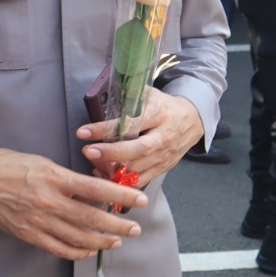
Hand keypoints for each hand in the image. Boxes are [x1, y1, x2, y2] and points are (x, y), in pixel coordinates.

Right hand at [0, 144, 147, 261]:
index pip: (96, 189)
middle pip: (92, 218)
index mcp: (53, 177)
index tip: (140, 199)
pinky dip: (76, 251)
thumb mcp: (41, 161)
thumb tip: (92, 189)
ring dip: (102, 241)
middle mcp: (48, 201)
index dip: (121, 195)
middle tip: (135, 228)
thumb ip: (66, 177)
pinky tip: (88, 250)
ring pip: (78, 237)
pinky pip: (58, 248)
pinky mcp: (28, 234)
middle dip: (118, 224)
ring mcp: (38, 220)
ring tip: (117, 240)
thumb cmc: (7, 164)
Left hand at [76, 89, 204, 188]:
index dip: (106, 129)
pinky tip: (104, 175)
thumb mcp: (148, 94)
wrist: (192, 121)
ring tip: (93, 162)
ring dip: (113, 169)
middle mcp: (163, 137)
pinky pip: (141, 180)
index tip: (83, 132)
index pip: (130, 123)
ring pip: (138, 168)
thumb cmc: (163, 106)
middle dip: (110, 153)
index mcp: (158, 114)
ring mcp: (164, 155)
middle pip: (137, 150)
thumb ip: (127, 97)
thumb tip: (101, 97)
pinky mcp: (162, 168)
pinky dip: (121, 181)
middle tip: (87, 151)